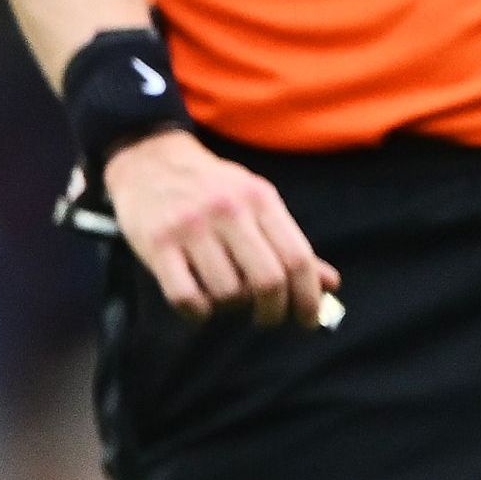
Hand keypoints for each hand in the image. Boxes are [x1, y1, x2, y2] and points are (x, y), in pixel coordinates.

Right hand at [99, 130, 337, 326]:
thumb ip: (289, 243)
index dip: (308, 297)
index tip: (307, 319)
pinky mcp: (157, 244)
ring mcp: (190, 227)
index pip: (297, 258)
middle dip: (273, 312)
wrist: (149, 160)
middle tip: (267, 319)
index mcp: (259, 198)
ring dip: (231, 309)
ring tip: (225, 300)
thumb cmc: (211, 188)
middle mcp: (228, 210)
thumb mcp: (255, 202)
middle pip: (267, 281)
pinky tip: (199, 307)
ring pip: (227, 293)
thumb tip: (331, 284)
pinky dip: (198, 314)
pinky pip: (186, 297)